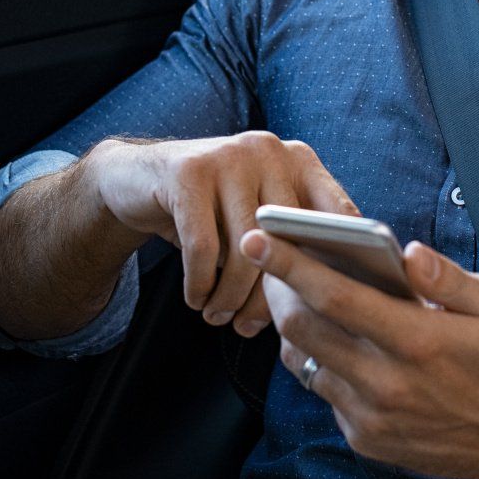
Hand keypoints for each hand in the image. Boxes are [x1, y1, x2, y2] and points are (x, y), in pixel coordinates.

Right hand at [84, 132, 357, 337]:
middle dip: (269, 296)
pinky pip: (203, 248)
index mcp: (299, 160)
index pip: (339, 214)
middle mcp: (270, 150)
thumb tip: (323, 301)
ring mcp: (229, 155)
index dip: (337, 264)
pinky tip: (197, 300)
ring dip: (230, 297)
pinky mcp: (189, 172)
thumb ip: (292, 243)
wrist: (139, 178)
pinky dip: (200, 285)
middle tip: (251, 328)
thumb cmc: (212, 212)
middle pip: (287, 241)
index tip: (325, 306)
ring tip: (219, 317)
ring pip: (245, 249)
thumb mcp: (255, 219)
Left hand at [242, 230, 478, 478]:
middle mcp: (385, 382)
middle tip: (268, 262)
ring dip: (295, 327)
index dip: (290, 264)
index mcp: (415, 340)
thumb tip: (408, 253)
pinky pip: (325, 393)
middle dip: (276, 289)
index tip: (257, 239)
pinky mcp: (364, 438)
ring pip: (305, 362)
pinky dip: (321, 364)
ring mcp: (370, 416)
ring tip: (295, 297)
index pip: (334, 296)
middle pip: (303, 329)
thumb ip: (448, 276)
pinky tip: (335, 344)